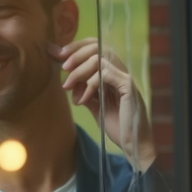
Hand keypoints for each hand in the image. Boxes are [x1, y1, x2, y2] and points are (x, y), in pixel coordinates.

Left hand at [52, 38, 155, 171]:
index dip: (76, 47)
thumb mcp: (95, 106)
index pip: (96, 47)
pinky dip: (89, 84)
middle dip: (75, 54)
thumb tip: (67, 82)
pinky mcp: (127, 86)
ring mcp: (125, 77)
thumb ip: (84, 92)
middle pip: (97, 47)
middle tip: (63, 69)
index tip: (59, 55)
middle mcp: (120, 71)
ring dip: (79, 71)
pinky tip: (83, 100)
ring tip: (68, 86)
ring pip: (98, 59)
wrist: (133, 144)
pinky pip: (105, 74)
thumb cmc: (117, 126)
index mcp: (112, 73)